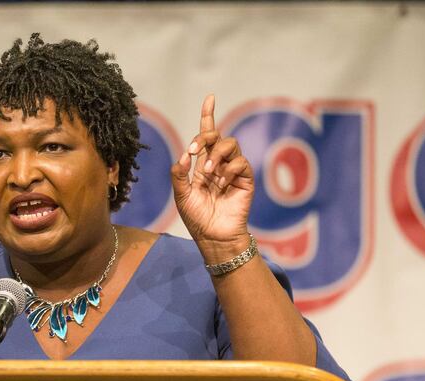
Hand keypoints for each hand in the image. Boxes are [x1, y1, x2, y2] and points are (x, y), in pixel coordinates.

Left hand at [170, 95, 254, 260]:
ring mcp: (233, 171)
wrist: (213, 237)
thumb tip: (184, 155)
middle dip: (204, 135)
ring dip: (216, 154)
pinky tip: (222, 182)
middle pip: (216, 136)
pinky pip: (240, 163)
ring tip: (209, 172)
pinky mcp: (245, 180)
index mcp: (202, 165)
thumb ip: (179, 174)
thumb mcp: (181, 195)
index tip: (210, 98)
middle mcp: (218, 164)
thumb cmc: (196, 218)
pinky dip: (229, 169)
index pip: (206, 136)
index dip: (208, 116)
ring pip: (230, 144)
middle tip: (194, 151)